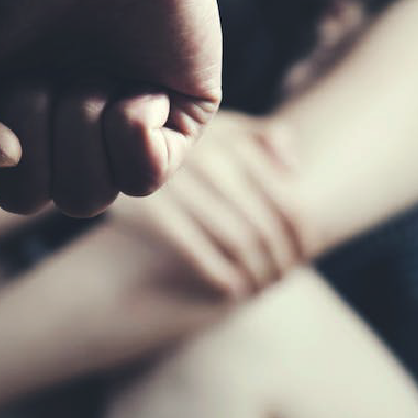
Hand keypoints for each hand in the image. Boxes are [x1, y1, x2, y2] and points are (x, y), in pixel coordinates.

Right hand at [0, 0, 221, 217]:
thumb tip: (3, 161)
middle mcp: (57, 141)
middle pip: (28, 200)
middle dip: (26, 120)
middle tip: (38, 58)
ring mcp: (115, 137)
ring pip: (86, 198)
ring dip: (75, 121)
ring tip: (86, 65)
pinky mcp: (173, 124)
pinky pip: (146, 180)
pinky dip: (131, 131)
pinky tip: (132, 84)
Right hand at [106, 111, 308, 300]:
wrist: (113, 148)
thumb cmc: (181, 144)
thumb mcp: (220, 126)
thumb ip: (262, 139)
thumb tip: (294, 170)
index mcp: (232, 143)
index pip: (287, 203)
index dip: (302, 238)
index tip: (304, 258)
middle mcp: (208, 160)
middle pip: (264, 229)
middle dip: (279, 263)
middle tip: (280, 281)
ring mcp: (178, 185)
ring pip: (237, 242)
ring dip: (255, 275)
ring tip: (259, 287)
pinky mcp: (149, 211)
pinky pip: (197, 252)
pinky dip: (221, 276)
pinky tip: (231, 290)